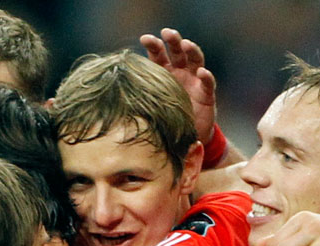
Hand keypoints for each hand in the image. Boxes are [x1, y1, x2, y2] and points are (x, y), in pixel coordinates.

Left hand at [140, 28, 215, 144]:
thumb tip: (111, 92)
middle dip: (173, 40)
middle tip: (167, 32)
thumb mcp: (149, 106)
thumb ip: (137, 97)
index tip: (145, 38)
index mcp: (165, 73)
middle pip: (177, 51)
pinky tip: (202, 71)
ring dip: (191, 50)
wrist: (183, 138)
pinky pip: (208, 84)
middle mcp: (180, 73)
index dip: (153, 45)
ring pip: (195, 60)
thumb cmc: (164, 119)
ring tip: (185, 44)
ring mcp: (194, 82)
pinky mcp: (207, 95)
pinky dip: (206, 77)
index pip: (158, 54)